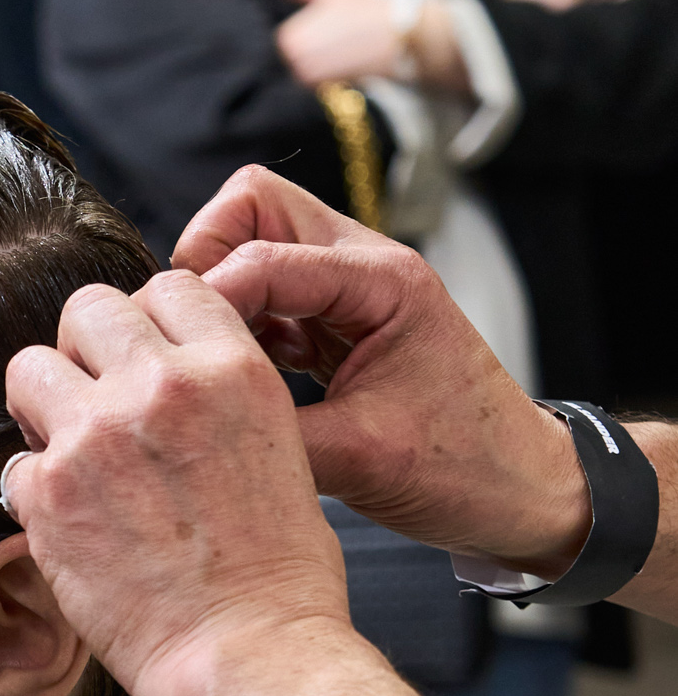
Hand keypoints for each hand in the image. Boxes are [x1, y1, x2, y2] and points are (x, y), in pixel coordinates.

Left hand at [2, 271, 352, 695]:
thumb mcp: (281, 452)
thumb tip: (159, 386)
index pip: (168, 286)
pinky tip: (73, 529)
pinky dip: (35, 495)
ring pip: (28, 368)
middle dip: (84, 352)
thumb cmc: (278, 577)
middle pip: (87, 309)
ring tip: (72, 460)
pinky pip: (15, 465)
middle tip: (95, 407)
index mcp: (233, 367)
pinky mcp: (50, 495)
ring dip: (44, 408)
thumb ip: (216, 401)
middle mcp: (163, 386)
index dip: (148, 325)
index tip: (143, 367)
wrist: (251, 656)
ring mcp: (98, 435)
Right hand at [172, 166, 590, 570]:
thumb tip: (188, 428)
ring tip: (209, 359)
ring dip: (219, 291)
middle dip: (205, 259)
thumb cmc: (464, 469)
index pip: (264, 254)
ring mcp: (349, 289)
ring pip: (254, 241)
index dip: (206, 299)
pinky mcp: (336, 321)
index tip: (175, 354)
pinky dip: (237, 323)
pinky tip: (236, 377)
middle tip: (188, 334)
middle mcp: (366, 267)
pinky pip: (266, 292)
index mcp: (384, 282)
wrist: (520, 488)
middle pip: (253, 206)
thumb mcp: (359, 460)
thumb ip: (270, 433)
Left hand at [266, 0, 407, 85]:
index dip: (311, 29)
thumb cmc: (364, 9)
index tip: (333, 22)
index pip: (288, 40)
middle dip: (317, 45)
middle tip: (344, 33)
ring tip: (349, 44)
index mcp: (290, 38)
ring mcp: (311, 79)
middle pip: (296, 56)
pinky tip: (352, 58)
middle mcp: (296, 63)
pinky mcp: (327, 90)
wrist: (399, 36)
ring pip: (309, 69)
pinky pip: (322, 82)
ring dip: (326, 59)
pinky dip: (334, 72)